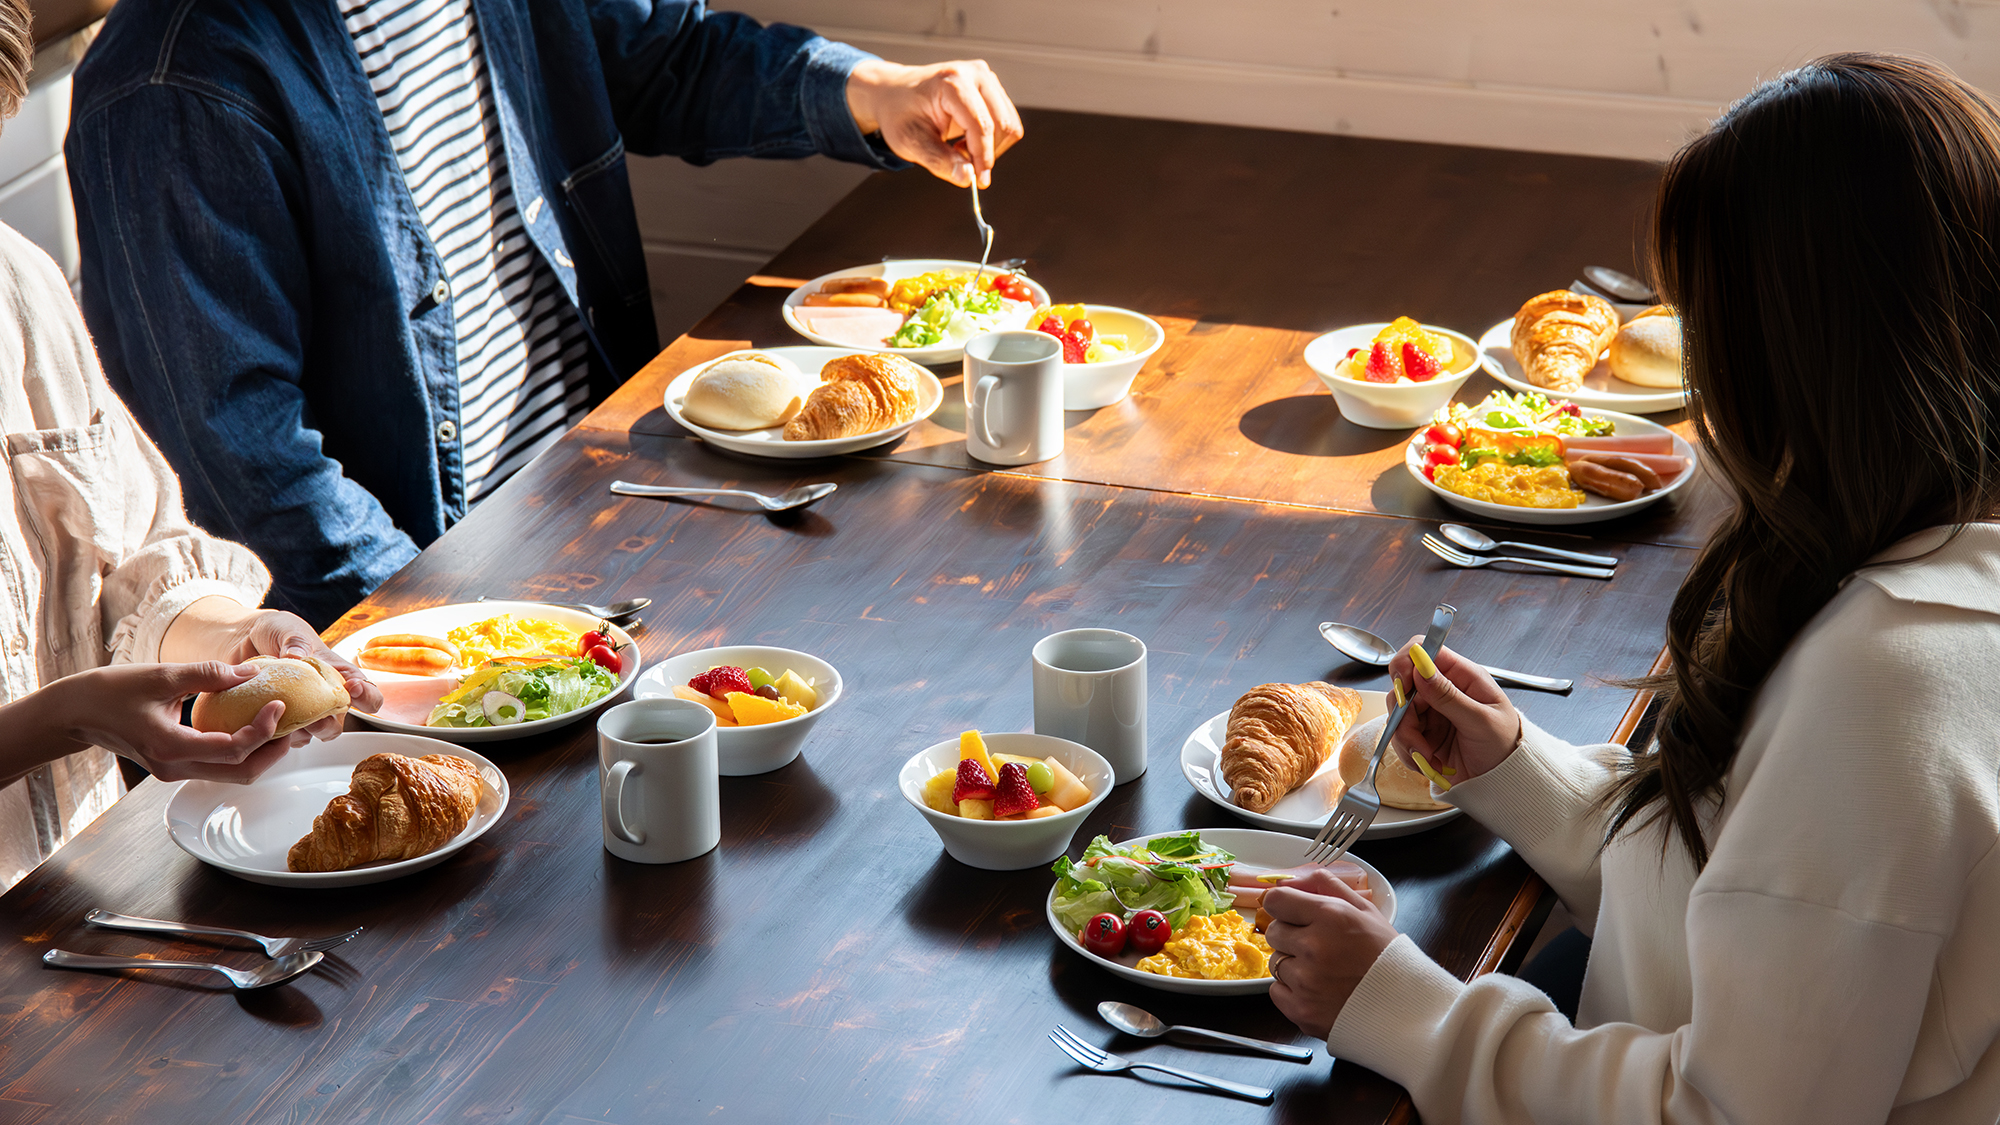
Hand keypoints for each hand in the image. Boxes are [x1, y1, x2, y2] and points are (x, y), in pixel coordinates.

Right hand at [50, 662, 299, 782]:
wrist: (74, 713)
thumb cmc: (110, 691)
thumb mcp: (161, 675)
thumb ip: (209, 674)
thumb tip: (253, 673)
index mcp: (170, 748)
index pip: (233, 749)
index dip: (264, 730)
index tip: (280, 704)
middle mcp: (174, 768)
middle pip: (240, 772)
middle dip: (273, 750)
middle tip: (292, 722)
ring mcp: (174, 771)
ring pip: (231, 773)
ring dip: (260, 753)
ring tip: (278, 723)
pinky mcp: (173, 765)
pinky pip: (217, 765)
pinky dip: (241, 750)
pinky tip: (252, 726)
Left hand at [164, 597, 381, 729]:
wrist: (239, 642)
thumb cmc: (273, 633)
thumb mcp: (287, 628)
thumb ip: (295, 640)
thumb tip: (295, 656)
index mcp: (338, 675)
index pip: (368, 693)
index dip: (368, 697)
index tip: (354, 689)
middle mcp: (323, 698)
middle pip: (338, 723)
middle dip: (328, 724)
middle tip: (315, 717)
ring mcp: (301, 712)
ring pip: (311, 735)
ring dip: (301, 731)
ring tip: (282, 718)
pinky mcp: (277, 721)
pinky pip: (284, 738)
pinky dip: (276, 733)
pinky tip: (263, 719)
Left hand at [846, 58, 1022, 186]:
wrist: (895, 93)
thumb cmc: (900, 115)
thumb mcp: (911, 143)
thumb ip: (940, 161)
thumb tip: (968, 178)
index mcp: (953, 81)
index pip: (982, 125)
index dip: (983, 157)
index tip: (979, 182)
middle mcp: (975, 73)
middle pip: (1002, 124)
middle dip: (987, 152)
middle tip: (961, 162)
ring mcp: (986, 77)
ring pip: (1009, 124)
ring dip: (991, 146)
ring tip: (960, 148)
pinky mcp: (992, 87)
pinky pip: (1007, 121)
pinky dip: (992, 139)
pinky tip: (967, 139)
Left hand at [1263, 870, 1399, 1038]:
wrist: (1404, 1006)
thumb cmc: (1386, 956)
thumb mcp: (1364, 910)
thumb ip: (1325, 886)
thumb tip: (1288, 879)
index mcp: (1330, 916)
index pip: (1276, 901)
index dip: (1282, 906)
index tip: (1289, 913)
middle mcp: (1314, 947)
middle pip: (1273, 932)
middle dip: (1290, 936)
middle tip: (1317, 946)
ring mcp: (1306, 981)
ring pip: (1275, 963)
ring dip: (1293, 965)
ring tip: (1323, 971)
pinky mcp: (1302, 1010)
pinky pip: (1277, 991)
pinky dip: (1292, 991)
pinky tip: (1318, 991)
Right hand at [1385, 638, 1521, 782]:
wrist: (1503, 781)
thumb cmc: (1505, 746)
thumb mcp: (1481, 721)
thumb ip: (1449, 695)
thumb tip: (1421, 668)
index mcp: (1463, 677)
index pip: (1424, 651)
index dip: (1406, 663)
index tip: (1403, 688)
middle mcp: (1443, 690)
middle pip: (1403, 686)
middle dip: (1404, 715)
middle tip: (1416, 738)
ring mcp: (1431, 712)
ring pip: (1398, 715)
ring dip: (1407, 739)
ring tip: (1428, 758)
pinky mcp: (1423, 734)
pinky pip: (1400, 737)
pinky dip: (1409, 753)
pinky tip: (1429, 763)